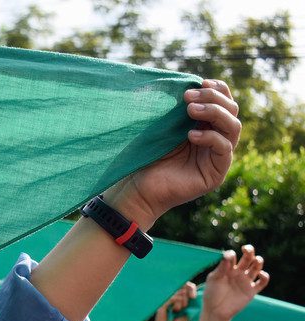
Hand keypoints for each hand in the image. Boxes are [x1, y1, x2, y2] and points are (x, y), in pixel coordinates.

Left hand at [105, 80, 240, 227]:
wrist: (137, 188)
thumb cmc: (146, 156)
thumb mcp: (163, 126)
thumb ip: (179, 108)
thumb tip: (189, 84)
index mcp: (206, 126)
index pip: (224, 101)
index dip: (217, 89)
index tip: (199, 82)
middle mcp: (216, 139)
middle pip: (232, 110)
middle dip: (213, 98)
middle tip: (188, 97)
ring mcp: (217, 157)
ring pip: (234, 127)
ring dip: (214, 113)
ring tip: (190, 110)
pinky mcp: (216, 173)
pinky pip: (225, 148)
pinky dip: (211, 138)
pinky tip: (190, 136)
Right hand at [150, 282, 195, 320]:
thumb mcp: (188, 312)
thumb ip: (191, 302)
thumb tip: (194, 294)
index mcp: (180, 297)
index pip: (186, 285)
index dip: (191, 288)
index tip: (193, 297)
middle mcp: (173, 296)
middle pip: (183, 285)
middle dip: (188, 294)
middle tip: (186, 304)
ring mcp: (167, 299)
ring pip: (178, 292)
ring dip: (182, 302)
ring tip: (178, 310)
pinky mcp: (162, 303)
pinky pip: (172, 298)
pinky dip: (176, 302)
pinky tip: (174, 310)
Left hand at [201, 245, 268, 320]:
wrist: (215, 311)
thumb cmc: (211, 294)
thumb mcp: (214, 280)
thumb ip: (221, 268)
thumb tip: (228, 255)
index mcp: (227, 268)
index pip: (233, 256)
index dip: (232, 254)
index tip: (229, 257)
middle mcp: (238, 272)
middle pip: (248, 258)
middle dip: (249, 251)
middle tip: (246, 249)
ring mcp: (245, 281)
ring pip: (256, 267)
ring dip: (259, 261)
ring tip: (256, 260)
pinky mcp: (251, 291)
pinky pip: (262, 282)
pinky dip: (265, 277)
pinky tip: (260, 274)